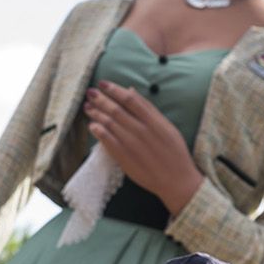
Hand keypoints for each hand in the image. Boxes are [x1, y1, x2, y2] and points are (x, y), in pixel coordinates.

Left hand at [84, 82, 203, 212]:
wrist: (176, 180)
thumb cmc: (174, 152)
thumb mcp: (167, 126)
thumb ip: (148, 109)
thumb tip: (131, 91)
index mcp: (154, 121)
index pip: (130, 100)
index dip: (114, 89)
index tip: (103, 83)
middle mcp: (142, 131)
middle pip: (116, 110)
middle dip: (100, 99)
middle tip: (90, 92)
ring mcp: (132, 145)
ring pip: (109, 124)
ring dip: (96, 113)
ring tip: (88, 106)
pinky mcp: (124, 158)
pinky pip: (107, 142)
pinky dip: (98, 131)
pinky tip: (92, 125)